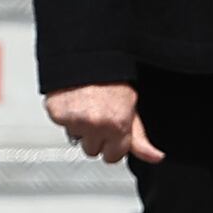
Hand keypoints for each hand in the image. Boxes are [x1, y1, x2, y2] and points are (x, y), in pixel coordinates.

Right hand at [44, 82, 158, 164]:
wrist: (89, 55)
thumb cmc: (113, 78)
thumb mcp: (133, 107)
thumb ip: (140, 138)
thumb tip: (155, 157)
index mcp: (117, 125)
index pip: (113, 158)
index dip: (113, 144)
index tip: (112, 130)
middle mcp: (95, 125)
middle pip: (92, 151)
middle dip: (96, 137)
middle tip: (99, 115)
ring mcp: (74, 120)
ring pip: (76, 138)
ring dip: (80, 126)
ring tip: (87, 105)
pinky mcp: (56, 114)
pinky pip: (61, 125)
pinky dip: (66, 115)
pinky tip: (75, 100)